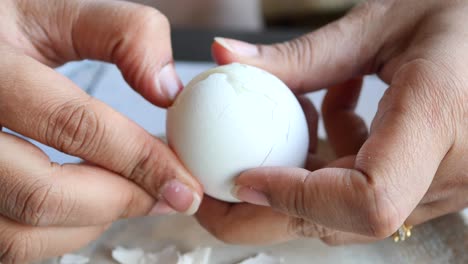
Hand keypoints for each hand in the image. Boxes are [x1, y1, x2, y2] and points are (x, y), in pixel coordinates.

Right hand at [0, 0, 201, 261]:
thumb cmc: (6, 32)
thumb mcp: (55, 12)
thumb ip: (123, 34)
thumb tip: (168, 90)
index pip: (73, 125)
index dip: (139, 160)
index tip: (185, 183)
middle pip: (43, 194)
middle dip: (121, 201)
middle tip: (168, 195)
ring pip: (22, 233)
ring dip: (94, 223)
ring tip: (132, 194)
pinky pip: (11, 243)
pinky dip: (64, 234)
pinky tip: (91, 204)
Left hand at [197, 0, 467, 244]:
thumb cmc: (462, 17)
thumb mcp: (381, 23)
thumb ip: (301, 53)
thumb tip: (223, 57)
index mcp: (439, 117)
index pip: (365, 198)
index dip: (295, 198)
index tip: (242, 177)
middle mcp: (450, 169)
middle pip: (344, 224)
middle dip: (269, 208)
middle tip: (220, 177)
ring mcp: (444, 186)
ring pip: (346, 212)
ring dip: (299, 175)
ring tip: (298, 115)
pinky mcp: (432, 185)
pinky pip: (363, 194)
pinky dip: (330, 163)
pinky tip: (336, 112)